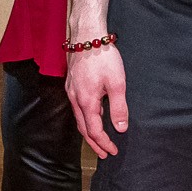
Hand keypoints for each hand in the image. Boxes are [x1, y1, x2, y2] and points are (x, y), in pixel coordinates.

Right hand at [66, 42, 129, 158]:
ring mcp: (71, 92)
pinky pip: (77, 109)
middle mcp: (75, 99)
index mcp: (86, 101)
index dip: (104, 143)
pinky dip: (85, 119)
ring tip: (99, 140)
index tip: (113, 151)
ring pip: (79, 119)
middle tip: (104, 154)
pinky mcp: (71, 85)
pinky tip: (93, 117)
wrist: (87, 36)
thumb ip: (119, 108)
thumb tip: (120, 128)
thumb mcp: (117, 83)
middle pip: (83, 129)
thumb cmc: (103, 58)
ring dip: (89, 132)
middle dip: (94, 143)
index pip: (94, 131)